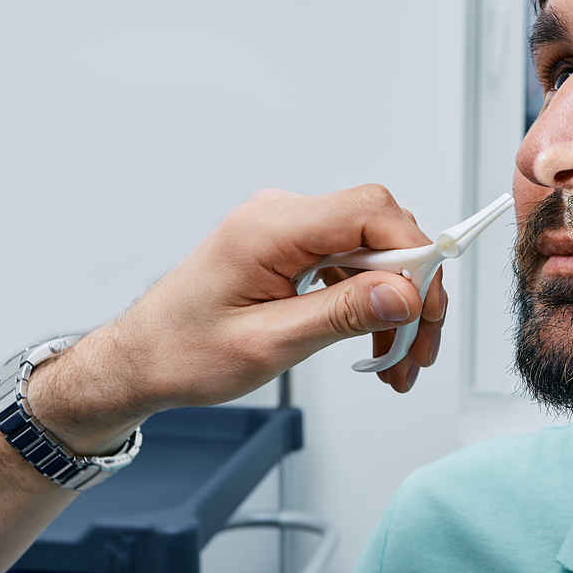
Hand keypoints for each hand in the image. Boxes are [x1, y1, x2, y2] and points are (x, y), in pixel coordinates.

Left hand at [113, 185, 447, 409]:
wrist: (144, 360)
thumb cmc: (184, 352)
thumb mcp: (268, 342)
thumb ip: (340, 313)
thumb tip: (403, 294)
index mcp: (270, 228)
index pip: (368, 212)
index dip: (412, 254)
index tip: (427, 306)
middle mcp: (282, 218)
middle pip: (380, 232)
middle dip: (412, 290)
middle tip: (420, 344)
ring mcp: (289, 233)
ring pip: (373, 254)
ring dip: (396, 306)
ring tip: (399, 360)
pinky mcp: (294, 252)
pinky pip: (352, 267)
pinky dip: (372, 305)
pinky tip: (377, 344)